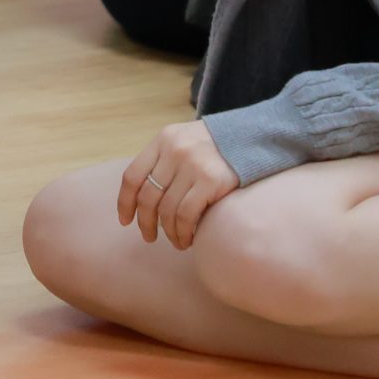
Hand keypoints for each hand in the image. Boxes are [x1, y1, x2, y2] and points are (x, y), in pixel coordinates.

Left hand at [119, 119, 238, 251]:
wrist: (253, 137)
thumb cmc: (215, 147)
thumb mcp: (184, 142)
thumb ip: (164, 161)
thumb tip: (143, 199)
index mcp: (163, 140)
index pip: (132, 175)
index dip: (125, 202)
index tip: (125, 220)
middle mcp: (173, 150)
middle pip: (148, 196)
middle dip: (145, 222)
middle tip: (149, 237)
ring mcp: (191, 165)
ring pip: (167, 210)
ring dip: (169, 232)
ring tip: (176, 242)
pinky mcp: (210, 181)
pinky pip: (186, 215)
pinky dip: (184, 232)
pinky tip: (189, 238)